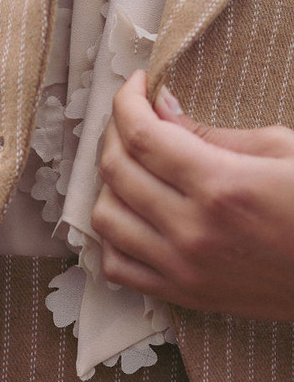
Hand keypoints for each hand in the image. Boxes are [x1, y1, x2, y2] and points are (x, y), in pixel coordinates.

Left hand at [91, 70, 293, 319]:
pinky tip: (133, 215)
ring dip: (109, 184)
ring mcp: (184, 269)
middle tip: (134, 118)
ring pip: (105, 219)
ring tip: (133, 165)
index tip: (136, 86)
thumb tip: (161, 109)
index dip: (127, 101)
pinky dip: (113, 237)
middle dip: (115, 132)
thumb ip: (213, 133)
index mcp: (221, 186)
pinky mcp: (185, 296)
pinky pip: (117, 267)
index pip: (141, 135)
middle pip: (116, 171)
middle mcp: (193, 231)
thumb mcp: (282, 150)